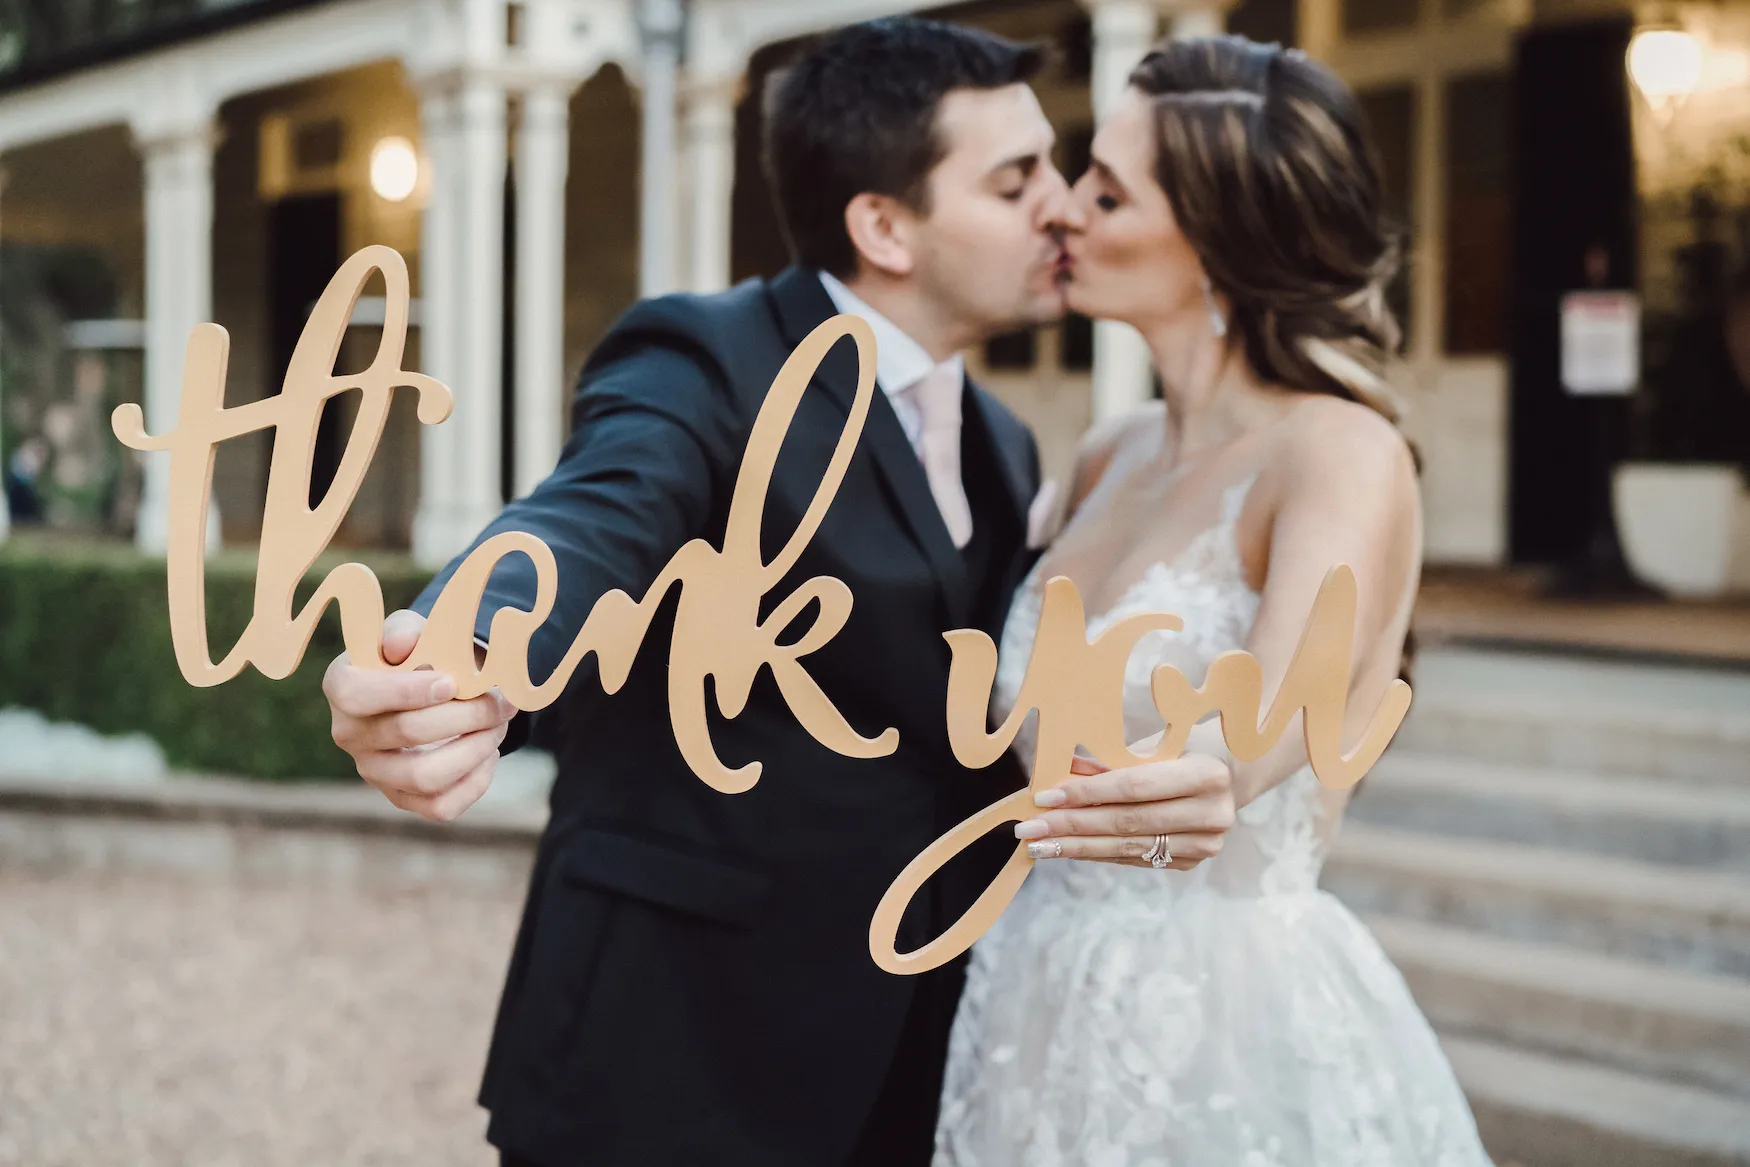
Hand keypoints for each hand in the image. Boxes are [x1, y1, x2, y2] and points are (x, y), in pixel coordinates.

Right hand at [323, 609, 515, 821]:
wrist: (429, 688)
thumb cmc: (419, 654)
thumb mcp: (413, 631)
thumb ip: (405, 630)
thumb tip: (401, 645)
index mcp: (342, 687)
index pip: (358, 696)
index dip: (406, 691)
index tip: (452, 683)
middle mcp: (349, 734)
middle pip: (407, 732)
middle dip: (465, 715)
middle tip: (499, 701)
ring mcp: (373, 772)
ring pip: (425, 776)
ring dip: (475, 749)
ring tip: (498, 725)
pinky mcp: (401, 798)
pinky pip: (440, 806)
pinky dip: (475, 781)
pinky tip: (487, 753)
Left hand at [1011, 752, 1235, 869]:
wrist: (1230, 774)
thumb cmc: (1183, 749)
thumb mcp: (1151, 747)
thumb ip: (1108, 763)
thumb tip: (1057, 775)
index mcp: (1206, 775)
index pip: (1134, 788)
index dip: (1087, 794)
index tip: (1046, 797)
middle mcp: (1212, 814)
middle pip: (1126, 823)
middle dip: (1072, 826)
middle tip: (1030, 827)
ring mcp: (1204, 844)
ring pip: (1127, 847)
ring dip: (1077, 847)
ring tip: (1039, 845)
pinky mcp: (1191, 862)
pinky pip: (1133, 859)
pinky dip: (1097, 853)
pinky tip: (1068, 849)